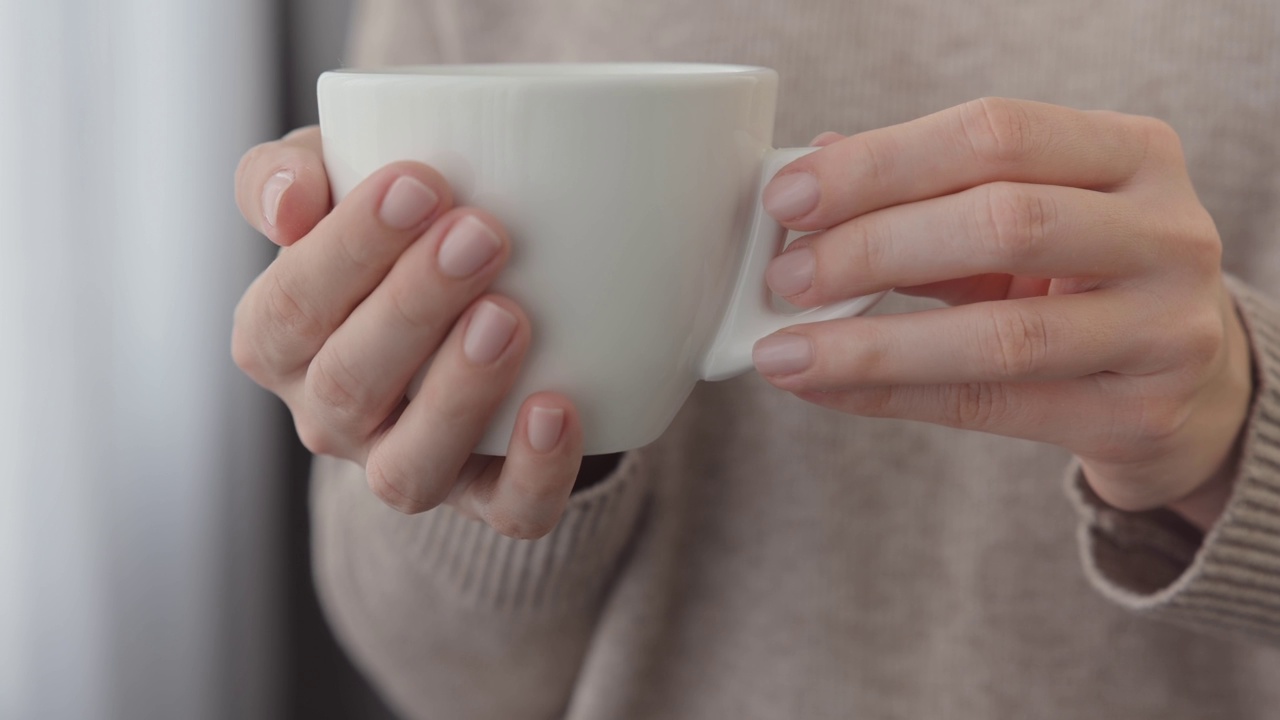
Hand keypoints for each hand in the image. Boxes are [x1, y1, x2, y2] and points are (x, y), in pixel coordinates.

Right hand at [232, 128, 584, 537]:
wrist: (477, 292)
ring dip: (458, 394)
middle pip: (349, 383)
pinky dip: (534, 473)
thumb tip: (290, 203)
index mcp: (280, 342)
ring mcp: (405, 463)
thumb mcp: (333, 183)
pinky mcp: (485, 494)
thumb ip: (285, 176)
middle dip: (414, 306)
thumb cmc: (395, 230)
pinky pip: (505, 512)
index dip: (348, 249)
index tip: (420, 183)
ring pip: (410, 468)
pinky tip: (559, 411)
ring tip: (509, 317)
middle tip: (482, 235)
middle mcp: (330, 416)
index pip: (289, 308)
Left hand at [754, 99, 1252, 530]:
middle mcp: (1166, 233)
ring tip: (786, 349)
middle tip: (786, 276)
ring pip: (1000, 334)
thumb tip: (809, 174)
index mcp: (1133, 153)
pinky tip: (825, 388)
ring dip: (871, 343)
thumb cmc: (1085, 279)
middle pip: (1003, 222)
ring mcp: (1164, 329)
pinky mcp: (1139, 416)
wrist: (1193, 385)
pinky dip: (892, 395)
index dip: (881, 162)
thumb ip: (932, 192)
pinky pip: (991, 406)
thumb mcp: (1031, 213)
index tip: (789, 196)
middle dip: (872, 246)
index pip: (995, 134)